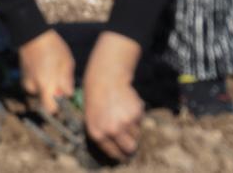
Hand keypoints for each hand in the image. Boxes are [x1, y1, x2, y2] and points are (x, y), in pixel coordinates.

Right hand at [19, 29, 75, 115]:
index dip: (60, 104)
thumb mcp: (67, 63)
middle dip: (52, 96)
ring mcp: (27, 79)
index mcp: (46, 86)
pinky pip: (32, 82)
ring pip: (38, 90)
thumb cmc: (53, 48)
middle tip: (58, 83)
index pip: (51, 108)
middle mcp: (34, 85)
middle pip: (44, 101)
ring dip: (44, 86)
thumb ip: (67, 81)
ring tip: (51, 70)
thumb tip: (67, 93)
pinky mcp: (23, 72)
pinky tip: (43, 66)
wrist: (32, 34)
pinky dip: (38, 78)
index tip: (64, 97)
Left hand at [83, 32, 144, 160]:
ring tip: (123, 115)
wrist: (105, 78)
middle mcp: (111, 131)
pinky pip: (140, 121)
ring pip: (136, 135)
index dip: (120, 154)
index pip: (113, 153)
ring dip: (133, 128)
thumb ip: (102, 134)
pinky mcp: (136, 113)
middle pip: (129, 148)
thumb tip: (116, 149)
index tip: (124, 154)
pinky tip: (127, 105)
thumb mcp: (92, 118)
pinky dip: (136, 116)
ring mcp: (125, 122)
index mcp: (97, 134)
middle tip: (130, 139)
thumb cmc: (96, 98)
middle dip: (131, 145)